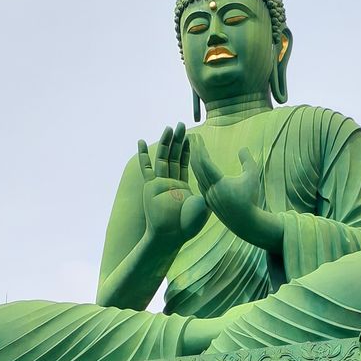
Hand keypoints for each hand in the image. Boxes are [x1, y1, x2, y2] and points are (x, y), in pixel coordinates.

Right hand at [138, 123, 208, 245]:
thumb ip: (207, 192)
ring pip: (162, 158)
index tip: (191, 135)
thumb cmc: (188, 225)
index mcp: (182, 185)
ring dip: (165, 143)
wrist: (172, 236)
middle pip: (174, 156)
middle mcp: (170, 182)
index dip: (188, 148)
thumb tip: (219, 185)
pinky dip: (143, 155)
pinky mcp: (150, 186)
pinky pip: (146, 168)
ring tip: (169, 128)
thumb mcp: (203, 205)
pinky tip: (141, 142)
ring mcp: (159, 183)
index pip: (185, 162)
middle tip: (182, 124)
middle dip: (178, 140)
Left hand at [190, 135, 281, 250]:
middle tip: (190, 137)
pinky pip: (199, 183)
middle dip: (193, 151)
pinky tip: (197, 167)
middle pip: (197, 167)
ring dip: (193, 161)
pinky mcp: (208, 201)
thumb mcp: (252, 177)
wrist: (246, 222)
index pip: (205, 162)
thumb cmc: (251, 198)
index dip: (200, 148)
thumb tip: (242, 148)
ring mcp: (207, 196)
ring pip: (197, 175)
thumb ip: (247, 161)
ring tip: (192, 150)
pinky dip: (197, 173)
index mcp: (219, 183)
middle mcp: (210, 190)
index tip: (197, 137)